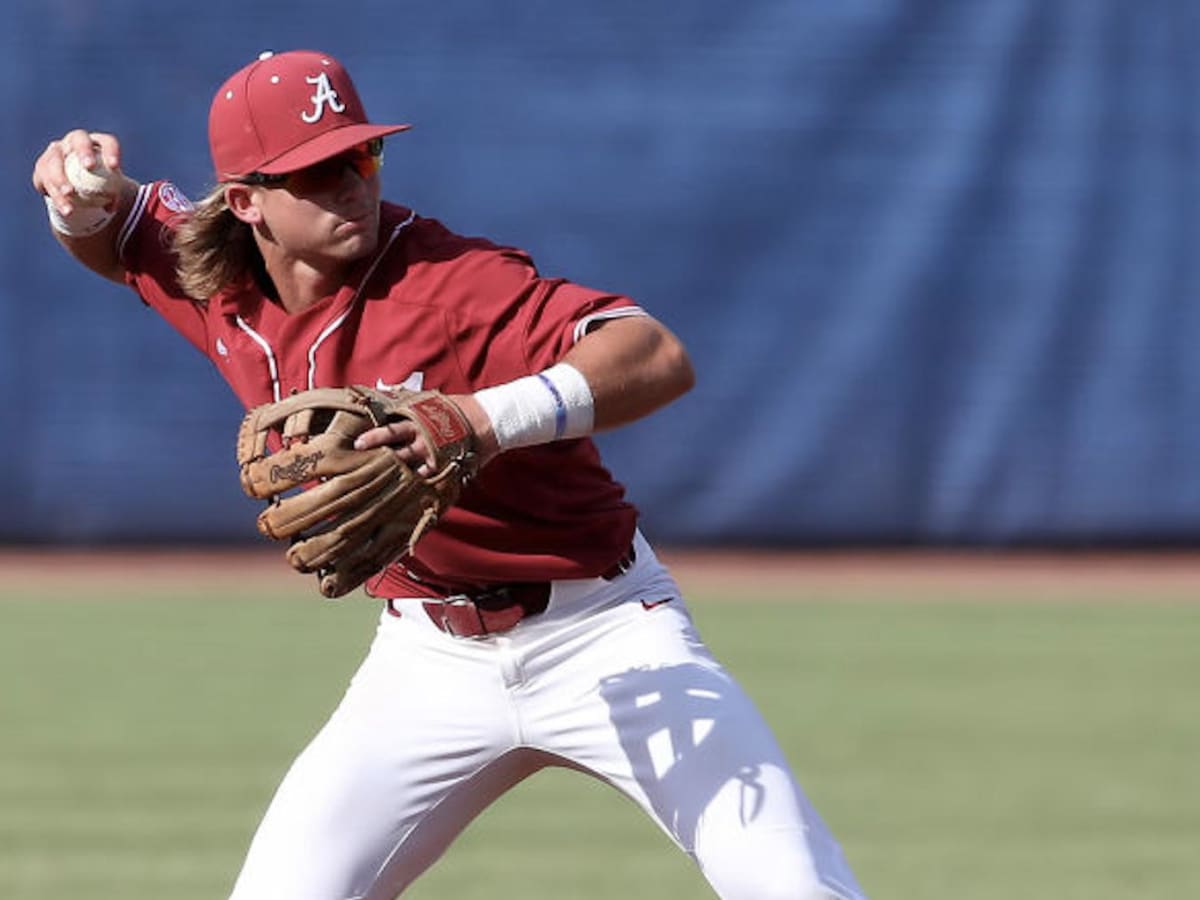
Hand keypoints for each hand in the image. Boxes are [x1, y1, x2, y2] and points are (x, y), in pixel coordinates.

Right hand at [32, 129, 121, 215]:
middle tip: (89, 166)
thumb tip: (111, 208)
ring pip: (55, 162)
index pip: (107, 142)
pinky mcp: (42, 166)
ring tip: (69, 194)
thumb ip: (112, 196)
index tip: (114, 166)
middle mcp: (74, 141)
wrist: (74, 187)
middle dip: (84, 150)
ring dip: (61, 178)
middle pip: (79, 139)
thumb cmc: (98, 187)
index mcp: (97, 144)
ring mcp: (56, 151)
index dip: (111, 151)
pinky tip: (65, 209)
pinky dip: (57, 196)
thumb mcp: (109, 191)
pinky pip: (46, 180)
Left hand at [354, 393, 499, 473]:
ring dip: (391, 468)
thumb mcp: (433, 401)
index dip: (373, 434)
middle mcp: (422, 434)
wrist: (489, 420)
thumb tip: (387, 392)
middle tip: (358, 450)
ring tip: (376, 476)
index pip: (390, 426)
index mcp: (419, 418)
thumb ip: (412, 403)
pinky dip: (416, 480)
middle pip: (394, 440)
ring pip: (407, 461)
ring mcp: (432, 450)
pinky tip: (405, 488)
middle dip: (375, 445)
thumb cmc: (460, 409)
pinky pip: (427, 475)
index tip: (356, 441)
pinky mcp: (444, 463)